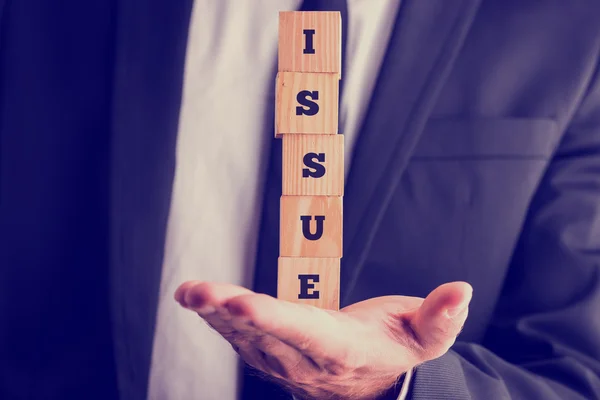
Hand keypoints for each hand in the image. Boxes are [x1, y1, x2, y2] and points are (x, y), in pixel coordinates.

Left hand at [174, 281, 471, 399]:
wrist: (373, 387)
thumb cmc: (394, 351)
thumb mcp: (425, 338)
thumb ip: (439, 318)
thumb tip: (462, 289)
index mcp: (343, 351)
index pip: (305, 334)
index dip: (274, 320)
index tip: (243, 303)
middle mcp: (307, 361)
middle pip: (264, 337)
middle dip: (228, 313)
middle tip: (198, 292)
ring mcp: (285, 362)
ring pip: (244, 339)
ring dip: (213, 314)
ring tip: (189, 291)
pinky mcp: (270, 354)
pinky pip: (239, 337)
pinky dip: (216, 318)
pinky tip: (197, 299)